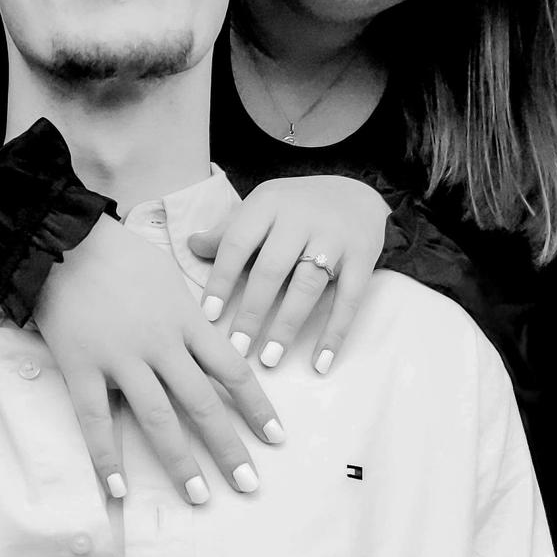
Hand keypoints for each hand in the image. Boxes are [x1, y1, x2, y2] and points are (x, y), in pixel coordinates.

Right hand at [35, 216, 284, 504]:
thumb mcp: (170, 273)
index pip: (233, 370)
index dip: (257, 407)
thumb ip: (191, 310)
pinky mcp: (81, 368)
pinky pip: (96, 420)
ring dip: (181, 462)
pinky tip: (119, 489)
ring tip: (199, 497)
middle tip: (249, 486)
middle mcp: (161, 345)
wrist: (62, 241)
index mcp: (187, 320)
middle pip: (203, 404)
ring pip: (158, 419)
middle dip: (229, 448)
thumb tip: (211, 332)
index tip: (276, 439)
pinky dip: (107, 457)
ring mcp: (120, 359)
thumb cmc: (119, 253)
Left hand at [189, 176, 388, 372]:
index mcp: (268, 203)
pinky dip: (335, 332)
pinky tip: (320, 362)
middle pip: (272, 268)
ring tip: (269, 358)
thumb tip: (192, 246)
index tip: (208, 316)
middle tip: (236, 348)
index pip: (238, 242)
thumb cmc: (295, 209)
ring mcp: (334, 236)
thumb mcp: (262, 208)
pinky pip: (349, 299)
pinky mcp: (363, 256)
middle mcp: (301, 217)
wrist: (356, 194)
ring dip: (287, 325)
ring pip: (308, 285)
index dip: (221, 280)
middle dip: (252, 312)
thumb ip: (230, 229)